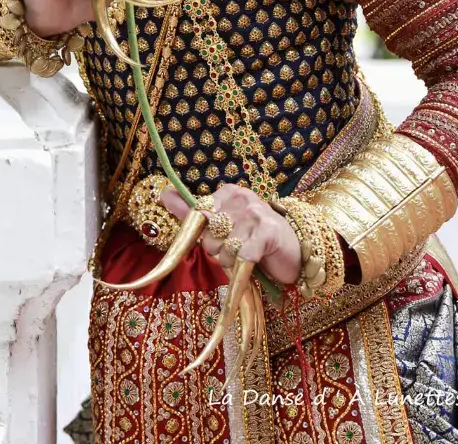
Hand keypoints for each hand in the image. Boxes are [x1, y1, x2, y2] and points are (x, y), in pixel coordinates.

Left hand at [161, 182, 301, 285]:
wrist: (295, 251)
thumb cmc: (255, 239)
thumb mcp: (224, 223)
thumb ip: (193, 212)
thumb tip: (162, 194)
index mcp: (228, 193)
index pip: (198, 218)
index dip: (206, 238)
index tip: (224, 239)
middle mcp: (241, 197)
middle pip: (209, 238)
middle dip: (221, 252)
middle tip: (240, 249)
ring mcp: (255, 212)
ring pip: (224, 250)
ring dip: (234, 262)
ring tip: (250, 255)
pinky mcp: (268, 230)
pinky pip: (242, 256)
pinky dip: (246, 265)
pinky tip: (257, 259)